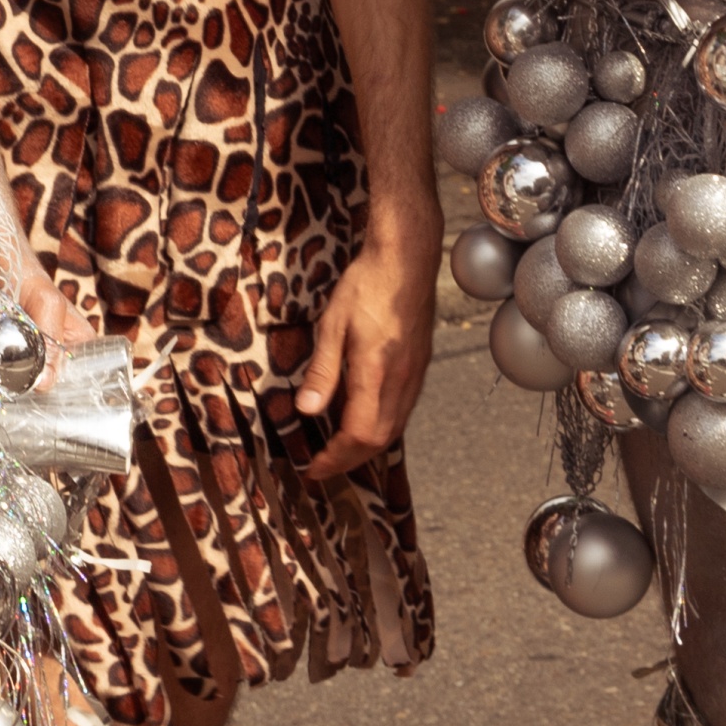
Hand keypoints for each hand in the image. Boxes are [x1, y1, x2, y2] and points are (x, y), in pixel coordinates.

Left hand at [289, 238, 434, 476]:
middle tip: (323, 467)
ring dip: (366, 447)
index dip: (335, 458)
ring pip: (395, 429)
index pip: (358, 434)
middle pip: (379, 440)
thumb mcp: (332, 325)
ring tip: (340, 451)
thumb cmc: (367, 284)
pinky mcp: (420, 366)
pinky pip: (403, 410)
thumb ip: (322, 372)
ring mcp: (415, 374)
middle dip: (349, 460)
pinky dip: (382, 428)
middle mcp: (401, 380)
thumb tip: (306, 410)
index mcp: (377, 372)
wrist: (407, 258)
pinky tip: (364, 421)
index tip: (314, 467)